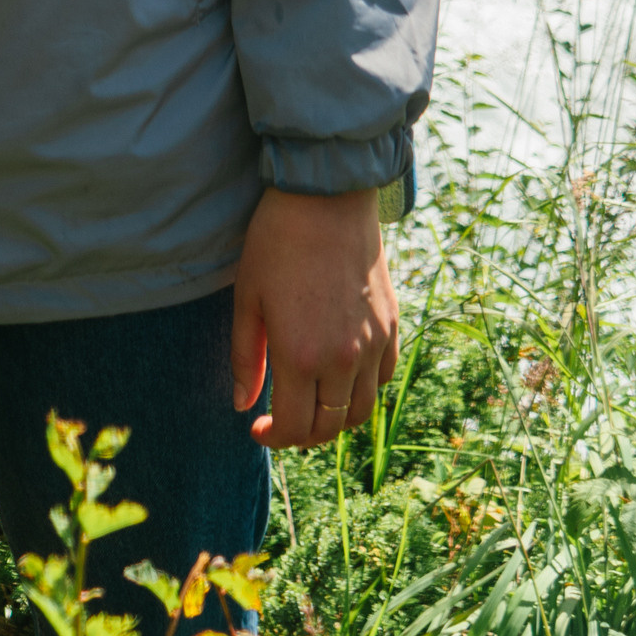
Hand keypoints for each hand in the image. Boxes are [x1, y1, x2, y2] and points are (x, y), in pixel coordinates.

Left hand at [231, 185, 398, 449]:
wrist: (326, 197)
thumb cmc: (276, 242)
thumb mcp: (248, 298)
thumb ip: (245, 358)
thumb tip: (243, 405)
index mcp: (301, 356)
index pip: (295, 427)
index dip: (274, 437)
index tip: (257, 427)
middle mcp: (343, 359)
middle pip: (330, 426)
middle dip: (302, 433)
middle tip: (281, 419)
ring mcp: (373, 343)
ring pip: (361, 409)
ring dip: (334, 417)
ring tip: (310, 402)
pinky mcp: (392, 326)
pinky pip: (383, 377)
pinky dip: (364, 388)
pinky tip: (341, 374)